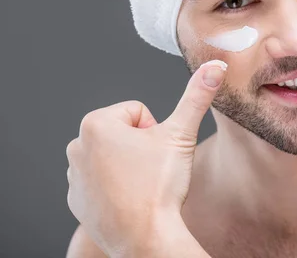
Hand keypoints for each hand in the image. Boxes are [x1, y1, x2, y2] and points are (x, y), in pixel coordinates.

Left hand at [66, 60, 226, 256]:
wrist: (146, 238)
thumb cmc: (159, 187)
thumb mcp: (181, 134)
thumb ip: (197, 96)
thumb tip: (215, 66)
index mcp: (96, 124)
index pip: (139, 112)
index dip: (157, 131)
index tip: (158, 153)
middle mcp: (78, 146)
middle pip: (125, 133)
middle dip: (142, 147)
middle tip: (154, 170)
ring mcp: (74, 176)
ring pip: (116, 157)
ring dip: (131, 166)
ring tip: (143, 186)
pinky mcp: (77, 200)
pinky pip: (104, 182)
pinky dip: (118, 187)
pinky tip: (132, 200)